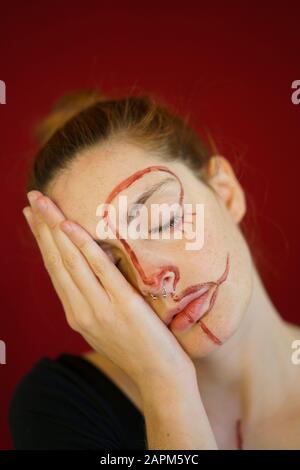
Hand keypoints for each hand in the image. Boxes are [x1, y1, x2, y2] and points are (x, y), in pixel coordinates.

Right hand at [23, 190, 194, 389]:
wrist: (161, 378)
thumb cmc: (138, 349)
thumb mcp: (108, 325)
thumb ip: (96, 299)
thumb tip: (95, 268)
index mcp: (77, 314)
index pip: (55, 270)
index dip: (43, 242)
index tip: (34, 218)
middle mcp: (81, 310)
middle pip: (57, 261)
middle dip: (42, 228)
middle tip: (32, 198)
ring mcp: (99, 308)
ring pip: (71, 261)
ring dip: (55, 229)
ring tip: (44, 203)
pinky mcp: (122, 305)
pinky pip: (99, 269)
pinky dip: (82, 246)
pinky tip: (70, 226)